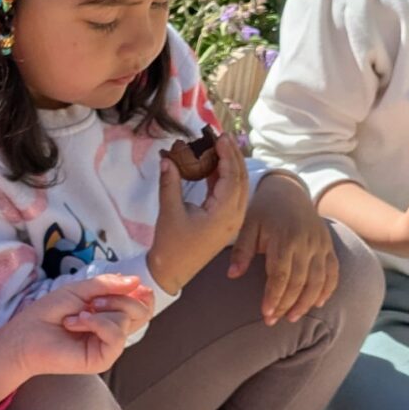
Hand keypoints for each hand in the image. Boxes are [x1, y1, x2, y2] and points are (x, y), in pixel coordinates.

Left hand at [0, 272, 154, 403]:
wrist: (25, 335)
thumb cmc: (47, 313)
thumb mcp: (79, 290)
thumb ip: (108, 284)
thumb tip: (137, 281)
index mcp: (110, 314)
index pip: (143, 305)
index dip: (141, 293)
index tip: (130, 285)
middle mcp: (113, 331)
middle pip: (142, 311)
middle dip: (119, 298)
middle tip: (92, 301)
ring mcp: (109, 346)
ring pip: (128, 320)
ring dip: (101, 310)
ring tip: (77, 315)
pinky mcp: (103, 358)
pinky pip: (116, 335)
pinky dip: (97, 323)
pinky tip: (76, 323)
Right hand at [146, 131, 250, 292]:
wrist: (171, 273)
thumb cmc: (170, 245)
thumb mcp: (169, 212)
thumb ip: (170, 183)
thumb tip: (167, 158)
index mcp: (224, 214)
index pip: (232, 177)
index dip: (227, 154)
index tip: (218, 136)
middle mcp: (234, 217)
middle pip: (241, 179)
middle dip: (233, 156)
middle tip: (221, 136)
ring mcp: (232, 221)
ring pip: (239, 187)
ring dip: (231, 166)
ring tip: (219, 147)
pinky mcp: (226, 223)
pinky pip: (231, 195)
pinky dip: (224, 179)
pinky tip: (213, 166)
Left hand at [228, 173, 338, 323]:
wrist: (288, 190)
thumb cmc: (263, 210)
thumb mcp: (247, 225)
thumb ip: (241, 250)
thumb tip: (232, 275)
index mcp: (285, 238)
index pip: (280, 275)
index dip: (274, 297)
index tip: (266, 314)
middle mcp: (306, 243)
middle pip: (300, 282)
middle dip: (287, 305)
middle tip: (273, 321)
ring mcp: (320, 244)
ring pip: (318, 280)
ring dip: (307, 302)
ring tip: (293, 318)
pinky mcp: (328, 245)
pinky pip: (333, 271)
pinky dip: (327, 289)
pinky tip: (317, 304)